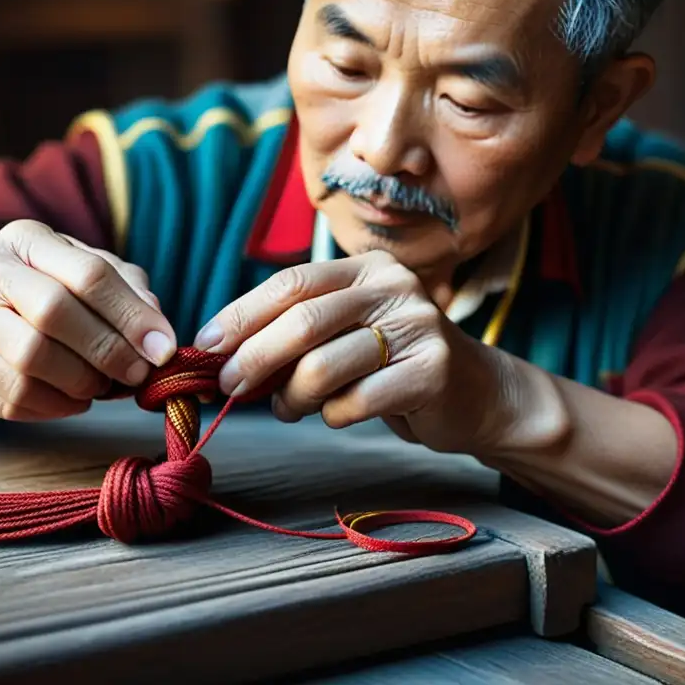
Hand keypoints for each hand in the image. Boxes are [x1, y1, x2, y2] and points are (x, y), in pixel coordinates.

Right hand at [0, 220, 175, 420]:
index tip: (163, 349)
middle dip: (107, 350)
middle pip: (55, 312)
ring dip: (80, 383)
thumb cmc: (41, 294)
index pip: (89, 273)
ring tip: (98, 387)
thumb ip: (126, 291)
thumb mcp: (81, 275)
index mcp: (25, 239)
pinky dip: (53, 407)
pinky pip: (11, 397)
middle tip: (136, 375)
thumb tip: (157, 334)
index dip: (132, 316)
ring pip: (31, 358)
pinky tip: (70, 401)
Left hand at [193, 250, 557, 454]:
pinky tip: (336, 414)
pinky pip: (356, 401)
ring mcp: (418, 326)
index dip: (242, 314)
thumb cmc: (392, 363)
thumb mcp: (346, 334)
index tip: (207, 344)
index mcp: (367, 268)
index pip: (292, 282)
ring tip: (289, 409)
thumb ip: (296, 334)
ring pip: (324, 366)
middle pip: (303, 321)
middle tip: (228, 387)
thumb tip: (221, 355)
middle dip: (253, 358)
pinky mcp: (433, 371)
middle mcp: (394, 287)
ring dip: (292, 397)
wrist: (477, 394)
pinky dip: (332, 416)